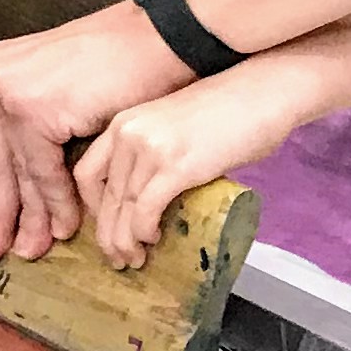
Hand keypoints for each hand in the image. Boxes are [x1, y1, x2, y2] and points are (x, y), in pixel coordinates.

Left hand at [0, 0, 192, 260]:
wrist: (158, 38)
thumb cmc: (114, 63)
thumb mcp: (52, 88)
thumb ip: (24, 121)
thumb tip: (6, 180)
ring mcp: (8, 92)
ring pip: (15, 170)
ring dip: (27, 217)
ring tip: (30, 250)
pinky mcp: (35, 111)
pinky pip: (43, 172)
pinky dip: (56, 204)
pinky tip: (64, 228)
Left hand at [72, 68, 305, 269]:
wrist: (263, 90)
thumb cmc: (229, 110)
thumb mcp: (173, 127)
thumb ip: (155, 155)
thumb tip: (152, 197)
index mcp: (124, 122)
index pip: (87, 173)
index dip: (93, 209)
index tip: (105, 229)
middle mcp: (128, 132)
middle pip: (103, 195)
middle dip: (107, 234)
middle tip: (117, 259)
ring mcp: (150, 148)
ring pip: (123, 207)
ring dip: (124, 241)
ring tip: (133, 260)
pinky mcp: (176, 165)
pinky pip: (146, 207)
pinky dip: (144, 230)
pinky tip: (151, 240)